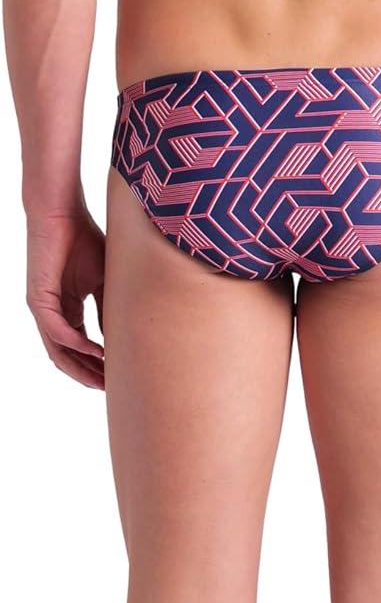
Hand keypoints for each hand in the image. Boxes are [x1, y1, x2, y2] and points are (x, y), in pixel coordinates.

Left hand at [25, 204, 105, 388]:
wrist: (62, 212)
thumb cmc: (82, 238)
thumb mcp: (103, 279)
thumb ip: (108, 308)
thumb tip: (121, 337)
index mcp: (64, 309)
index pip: (79, 347)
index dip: (97, 364)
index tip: (119, 377)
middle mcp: (50, 314)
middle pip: (67, 356)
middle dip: (89, 375)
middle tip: (113, 390)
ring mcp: (42, 309)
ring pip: (59, 351)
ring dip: (82, 368)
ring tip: (104, 380)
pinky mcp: (38, 300)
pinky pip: (57, 331)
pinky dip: (77, 345)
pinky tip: (98, 352)